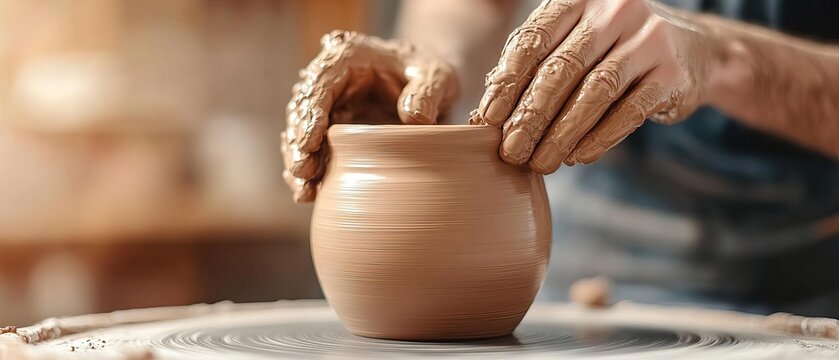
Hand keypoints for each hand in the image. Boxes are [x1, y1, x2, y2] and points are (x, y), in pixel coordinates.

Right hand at [282, 31, 458, 201]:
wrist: (430, 86)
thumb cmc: (430, 74)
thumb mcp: (438, 76)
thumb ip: (427, 92)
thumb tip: (414, 117)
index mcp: (348, 57)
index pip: (320, 83)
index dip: (310, 113)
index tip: (308, 144)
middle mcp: (330, 81)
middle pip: (302, 110)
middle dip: (298, 143)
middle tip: (304, 174)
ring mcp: (328, 107)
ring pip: (300, 133)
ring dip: (299, 162)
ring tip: (304, 193)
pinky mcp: (332, 131)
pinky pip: (314, 151)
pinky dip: (310, 172)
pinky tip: (308, 194)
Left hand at [474, 0, 722, 172]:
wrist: (693, 49)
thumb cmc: (613, 49)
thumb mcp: (576, 41)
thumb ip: (538, 65)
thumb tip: (487, 114)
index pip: (533, 39)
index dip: (507, 82)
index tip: (487, 119)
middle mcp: (614, 11)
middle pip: (561, 69)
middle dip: (530, 115)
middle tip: (510, 150)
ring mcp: (647, 39)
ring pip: (594, 92)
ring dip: (561, 134)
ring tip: (540, 162)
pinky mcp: (671, 74)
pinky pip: (628, 112)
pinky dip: (599, 138)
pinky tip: (577, 158)